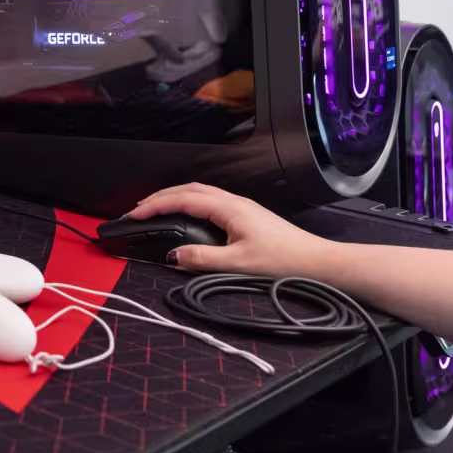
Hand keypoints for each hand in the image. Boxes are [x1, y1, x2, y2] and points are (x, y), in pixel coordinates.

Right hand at [127, 183, 334, 276]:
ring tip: (157, 208)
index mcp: (229, 208)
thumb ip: (202, 259)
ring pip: (201, 192)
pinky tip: (188, 216)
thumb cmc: (284, 261)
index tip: (135, 214)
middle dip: (161, 196)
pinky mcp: (247, 215)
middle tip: (139, 208)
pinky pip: (211, 200)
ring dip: (176, 197)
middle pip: (190, 189)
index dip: (156, 205)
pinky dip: (190, 203)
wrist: (316, 262)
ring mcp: (242, 206)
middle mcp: (235, 202)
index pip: (183, 199)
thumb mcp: (238, 264)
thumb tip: (173, 254)